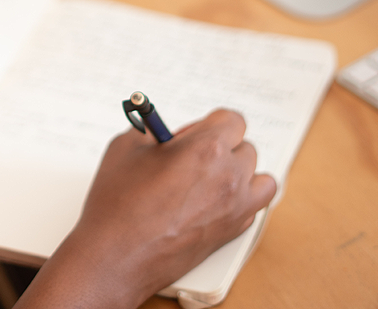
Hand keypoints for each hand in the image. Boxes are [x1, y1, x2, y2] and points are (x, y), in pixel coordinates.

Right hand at [13, 109, 275, 308]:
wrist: (116, 257)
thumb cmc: (118, 206)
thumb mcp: (126, 148)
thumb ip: (151, 131)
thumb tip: (161, 131)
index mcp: (206, 148)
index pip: (233, 120)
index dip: (210, 124)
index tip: (192, 133)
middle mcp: (228, 176)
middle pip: (245, 148)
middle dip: (221, 148)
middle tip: (191, 157)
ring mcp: (235, 207)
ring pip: (261, 179)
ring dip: (242, 174)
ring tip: (213, 179)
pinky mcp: (232, 233)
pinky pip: (254, 208)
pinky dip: (241, 201)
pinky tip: (213, 202)